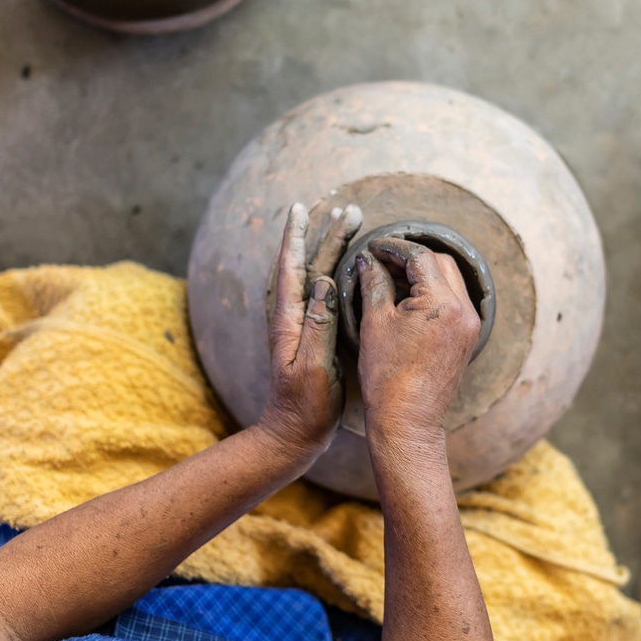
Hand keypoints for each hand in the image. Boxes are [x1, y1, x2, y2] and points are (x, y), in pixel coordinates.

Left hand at [259, 202, 361, 457]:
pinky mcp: (312, 333)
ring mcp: (301, 324)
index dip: (296, 236)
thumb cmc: (304, 405)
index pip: (291, 267)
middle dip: (327, 234)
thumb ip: (317, 324)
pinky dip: (335, 270)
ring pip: (317, 274)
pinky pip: (322, 291)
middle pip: (310, 263)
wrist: (294, 432)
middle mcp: (292, 316)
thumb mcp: (312, 366)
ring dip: (332, 248)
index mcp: (289, 320)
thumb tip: (324, 281)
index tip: (301, 207)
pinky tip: (347, 265)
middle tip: (350, 209)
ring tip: (350, 225)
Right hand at [355, 238, 479, 440]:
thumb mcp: (375, 322)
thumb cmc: (387, 375)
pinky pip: (453, 300)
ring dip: (422, 274)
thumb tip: (367, 260)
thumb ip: (374, 283)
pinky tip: (406, 299)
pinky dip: (432, 292)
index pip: (420, 256)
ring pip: (449, 280)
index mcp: (442, 303)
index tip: (373, 247)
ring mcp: (469, 325)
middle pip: (440, 263)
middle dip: (410, 257)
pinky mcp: (467, 337)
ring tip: (391, 278)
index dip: (393, 247)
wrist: (407, 418)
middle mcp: (464, 310)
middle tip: (381, 260)